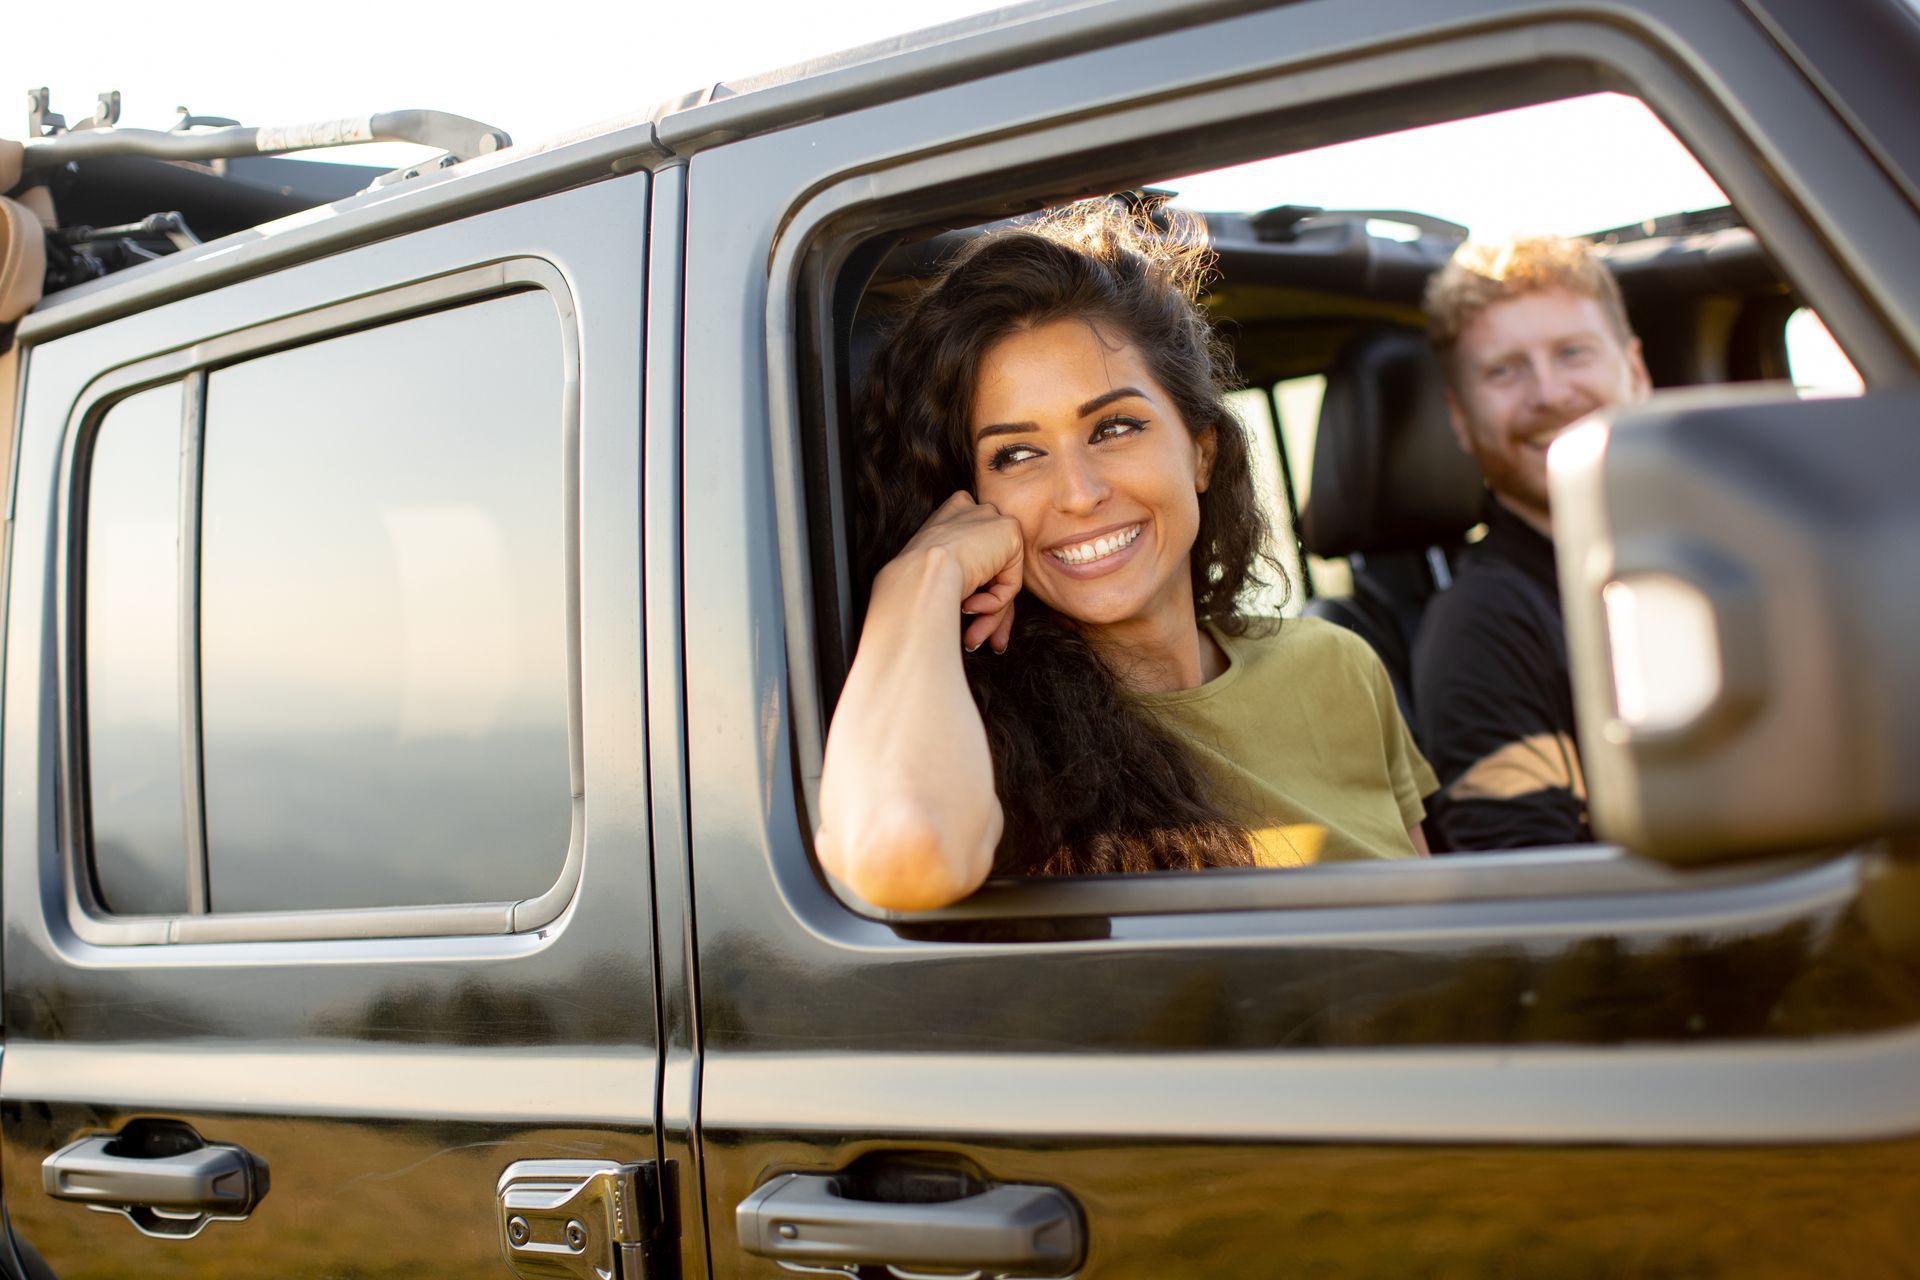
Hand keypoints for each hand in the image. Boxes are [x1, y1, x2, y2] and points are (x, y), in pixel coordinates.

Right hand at [889, 491, 1023, 652]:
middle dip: (986, 610)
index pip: (973, 555)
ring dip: (987, 616)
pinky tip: (970, 607)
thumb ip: (959, 576)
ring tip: (972, 639)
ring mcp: (993, 521)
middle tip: (974, 639)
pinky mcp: (1010, 534)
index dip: (974, 590)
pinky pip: (1009, 583)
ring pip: (999, 581)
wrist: (920, 574)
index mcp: (951, 514)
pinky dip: (994, 603)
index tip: (963, 615)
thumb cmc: (914, 580)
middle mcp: (973, 512)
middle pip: (990, 570)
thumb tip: (972, 605)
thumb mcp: (933, 573)